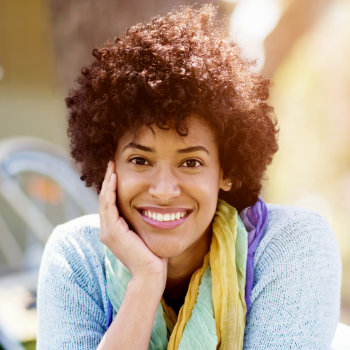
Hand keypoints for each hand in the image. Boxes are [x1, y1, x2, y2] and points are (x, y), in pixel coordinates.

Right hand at [99, 161, 167, 287]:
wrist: (151, 274)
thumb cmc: (152, 256)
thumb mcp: (144, 234)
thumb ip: (140, 223)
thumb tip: (150, 210)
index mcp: (113, 231)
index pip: (110, 204)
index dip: (111, 187)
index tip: (116, 172)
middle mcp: (107, 230)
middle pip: (104, 199)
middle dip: (108, 181)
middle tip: (111, 164)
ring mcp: (108, 231)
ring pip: (104, 200)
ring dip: (108, 182)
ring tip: (112, 166)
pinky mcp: (113, 231)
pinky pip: (109, 205)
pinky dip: (110, 190)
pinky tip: (114, 178)